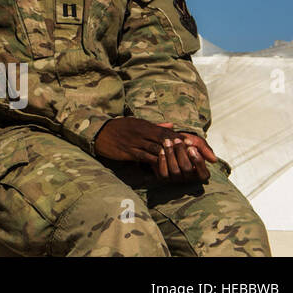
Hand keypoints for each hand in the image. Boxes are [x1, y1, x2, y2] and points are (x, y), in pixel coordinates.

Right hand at [93, 118, 209, 181]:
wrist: (99, 132)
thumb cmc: (119, 128)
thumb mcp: (137, 123)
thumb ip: (155, 126)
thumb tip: (172, 126)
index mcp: (145, 125)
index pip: (167, 131)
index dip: (180, 139)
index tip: (192, 146)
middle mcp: (142, 133)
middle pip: (165, 140)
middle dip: (179, 149)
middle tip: (191, 158)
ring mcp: (135, 142)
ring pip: (157, 150)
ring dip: (170, 158)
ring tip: (182, 165)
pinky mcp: (128, 151)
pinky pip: (145, 158)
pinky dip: (156, 163)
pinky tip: (164, 169)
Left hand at [153, 123, 213, 182]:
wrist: (169, 141)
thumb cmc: (185, 142)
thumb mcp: (196, 142)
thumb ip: (205, 149)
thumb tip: (214, 160)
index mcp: (200, 173)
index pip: (203, 174)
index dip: (198, 161)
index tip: (191, 148)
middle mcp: (189, 179)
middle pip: (187, 169)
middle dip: (181, 153)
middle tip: (176, 140)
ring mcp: (177, 179)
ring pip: (175, 171)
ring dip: (171, 154)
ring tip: (167, 142)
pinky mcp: (165, 178)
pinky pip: (164, 173)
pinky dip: (163, 161)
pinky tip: (161, 150)